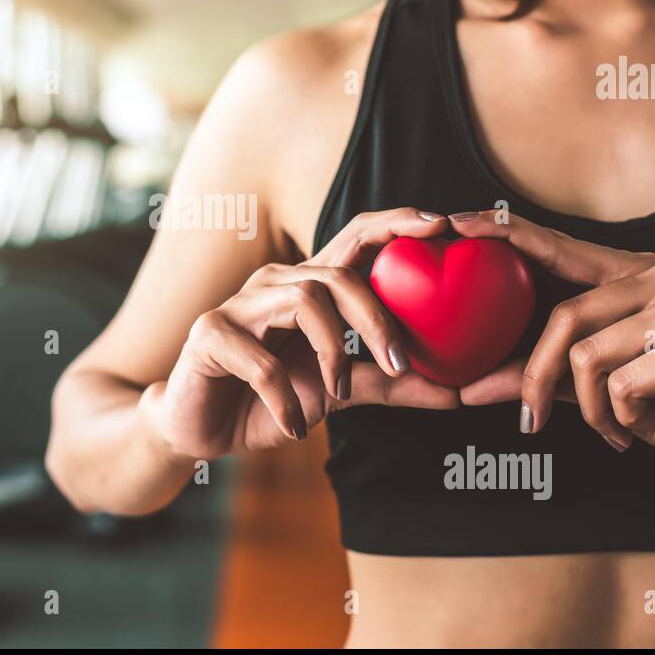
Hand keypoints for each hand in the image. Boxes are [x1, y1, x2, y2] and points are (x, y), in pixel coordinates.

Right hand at [148, 208, 459, 458]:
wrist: (199, 431)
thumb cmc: (267, 403)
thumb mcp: (336, 395)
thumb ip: (388, 386)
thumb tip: (455, 392)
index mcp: (307, 289)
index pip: (355, 240)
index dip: (396, 224)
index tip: (443, 227)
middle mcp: (274, 285)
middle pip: (336, 273)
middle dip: (377, 316)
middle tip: (402, 364)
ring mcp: (238, 305)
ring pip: (304, 300)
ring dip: (332, 354)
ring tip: (336, 398)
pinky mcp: (209, 335)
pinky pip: (262, 361)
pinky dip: (287, 399)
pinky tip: (294, 425)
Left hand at [450, 210, 654, 487]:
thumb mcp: (601, 389)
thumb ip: (543, 377)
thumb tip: (468, 387)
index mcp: (639, 275)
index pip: (563, 248)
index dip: (509, 232)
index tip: (456, 221)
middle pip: (564, 317)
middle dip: (535, 378)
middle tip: (528, 422)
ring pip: (587, 357)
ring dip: (592, 410)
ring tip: (618, 427)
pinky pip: (622, 386)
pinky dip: (624, 420)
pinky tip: (653, 423)